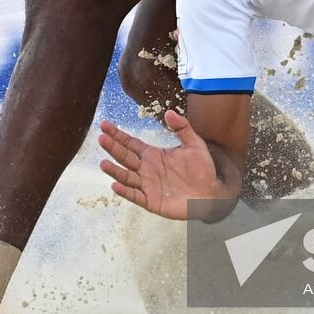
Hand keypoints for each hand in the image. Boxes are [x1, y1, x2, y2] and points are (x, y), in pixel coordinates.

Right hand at [98, 110, 222, 220]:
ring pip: (127, 177)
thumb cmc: (202, 170)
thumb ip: (182, 127)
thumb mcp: (194, 144)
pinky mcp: (151, 201)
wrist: (211, 194)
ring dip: (115, 171)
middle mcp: (146, 169)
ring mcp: (147, 185)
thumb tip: (169, 111)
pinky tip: (116, 185)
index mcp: (153, 155)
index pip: (130, 143)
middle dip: (113, 148)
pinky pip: (135, 196)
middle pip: (125, 157)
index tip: (104, 125)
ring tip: (104, 163)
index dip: (117, 135)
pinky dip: (125, 191)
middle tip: (101, 138)